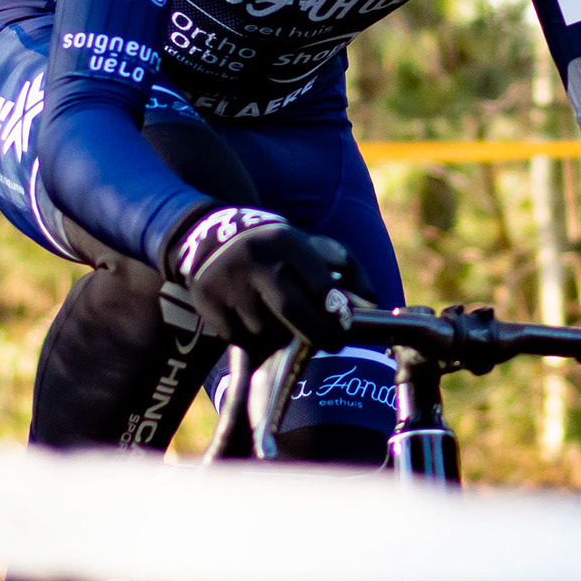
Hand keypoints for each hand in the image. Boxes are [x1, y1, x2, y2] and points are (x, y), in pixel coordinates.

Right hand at [169, 206, 354, 353]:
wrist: (212, 236)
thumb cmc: (277, 248)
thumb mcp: (310, 245)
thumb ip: (347, 269)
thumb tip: (372, 303)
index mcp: (285, 242)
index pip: (320, 284)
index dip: (336, 310)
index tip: (344, 325)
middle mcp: (256, 260)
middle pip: (293, 312)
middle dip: (319, 334)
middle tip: (333, 344)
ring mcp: (229, 282)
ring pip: (266, 331)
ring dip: (280, 336)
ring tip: (282, 323)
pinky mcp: (209, 302)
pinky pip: (240, 337)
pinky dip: (253, 338)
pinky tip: (254, 320)